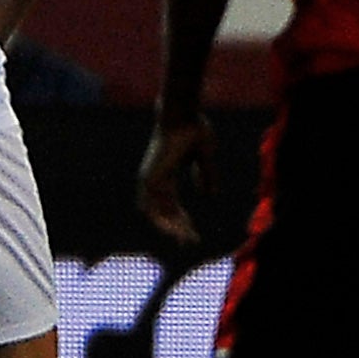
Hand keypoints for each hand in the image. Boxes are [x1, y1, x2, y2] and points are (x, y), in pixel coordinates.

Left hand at [137, 110, 210, 247]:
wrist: (183, 115)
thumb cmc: (194, 130)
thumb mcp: (204, 158)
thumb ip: (206, 176)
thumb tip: (209, 195)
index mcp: (166, 174)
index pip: (170, 204)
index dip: (181, 219)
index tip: (193, 233)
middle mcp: (155, 178)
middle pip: (163, 212)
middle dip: (177, 228)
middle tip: (190, 242)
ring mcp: (150, 178)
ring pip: (155, 214)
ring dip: (170, 229)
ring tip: (186, 240)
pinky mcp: (150, 178)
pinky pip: (152, 207)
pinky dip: (163, 221)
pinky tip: (178, 231)